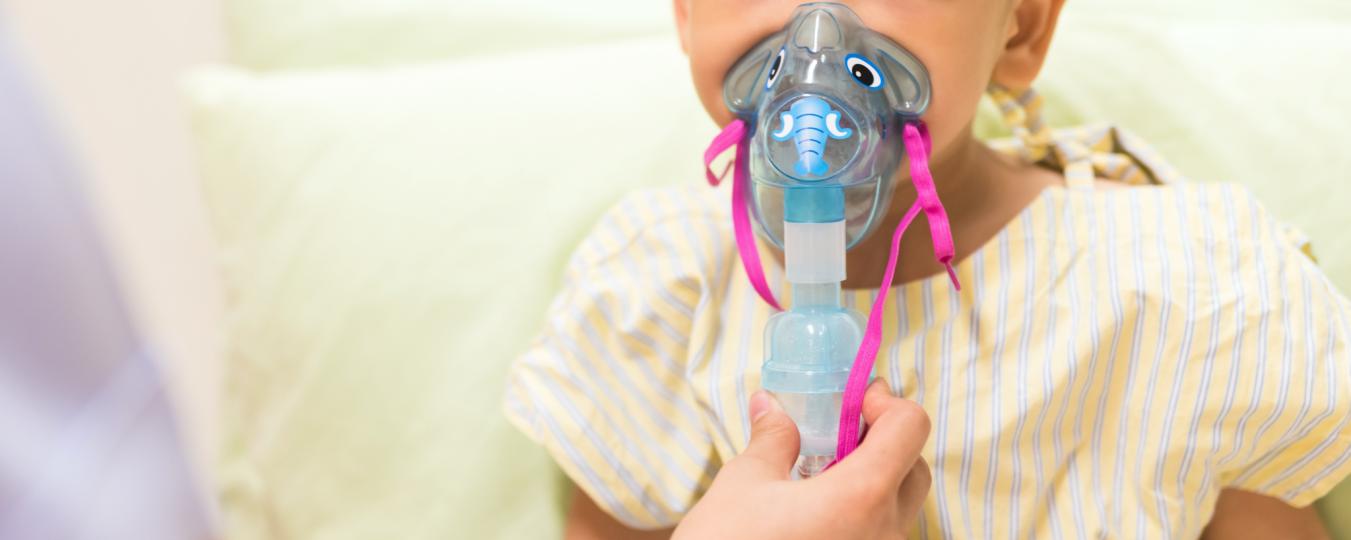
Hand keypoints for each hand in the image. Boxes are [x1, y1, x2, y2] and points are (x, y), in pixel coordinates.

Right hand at [673, 379, 930, 539]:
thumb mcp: (744, 484)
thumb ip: (773, 439)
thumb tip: (773, 406)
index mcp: (862, 497)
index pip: (910, 427)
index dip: (886, 403)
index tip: (851, 402)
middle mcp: (885, 533)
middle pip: (914, 469)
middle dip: (884, 441)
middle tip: (838, 433)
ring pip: (899, 508)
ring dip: (872, 480)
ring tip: (820, 476)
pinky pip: (879, 536)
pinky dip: (861, 514)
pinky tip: (816, 514)